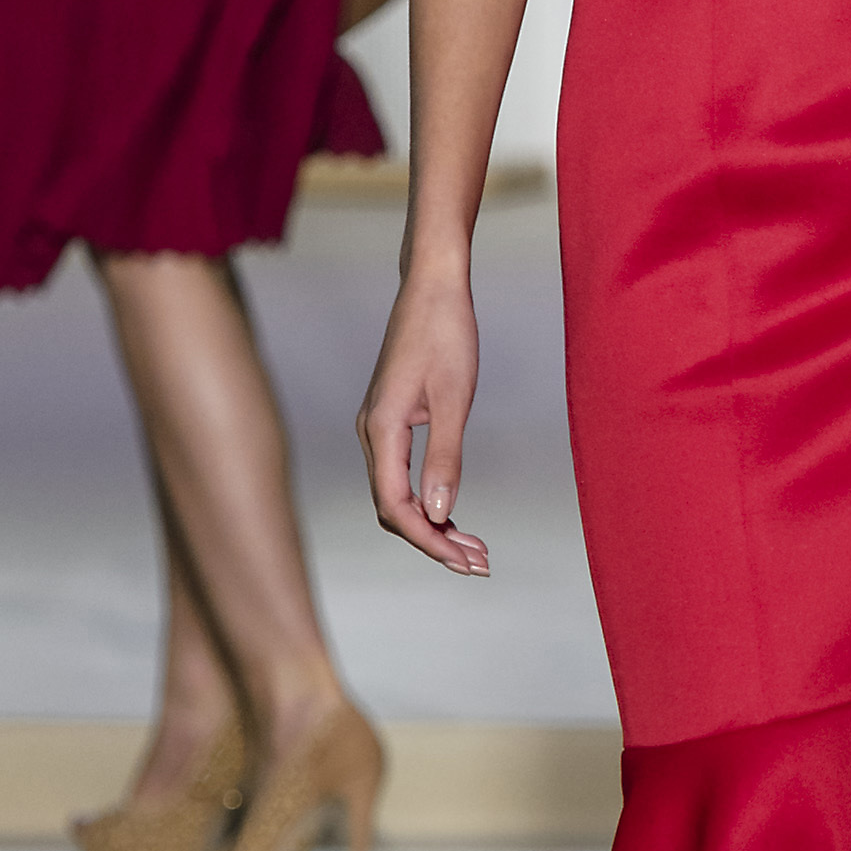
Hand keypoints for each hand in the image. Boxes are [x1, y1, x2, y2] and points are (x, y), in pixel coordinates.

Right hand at [357, 272, 488, 574]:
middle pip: (393, 508)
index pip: (396, 505)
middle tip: (479, 563)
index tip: (464, 562)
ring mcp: (377, 428)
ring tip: (474, 548)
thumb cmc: (446, 334)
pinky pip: (401, 475)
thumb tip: (441, 512)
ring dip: (432, 524)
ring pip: (397, 494)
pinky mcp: (390, 422)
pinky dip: (427, 499)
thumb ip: (446, 458)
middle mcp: (371, 433)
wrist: (432, 287)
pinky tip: (454, 515)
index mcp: (381, 429)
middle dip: (434, 540)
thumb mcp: (454, 398)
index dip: (428, 540)